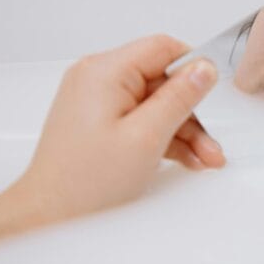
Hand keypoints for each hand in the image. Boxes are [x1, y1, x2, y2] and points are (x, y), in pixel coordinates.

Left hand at [13, 34, 224, 221]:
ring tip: (203, 159)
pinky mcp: (100, 120)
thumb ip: (179, 97)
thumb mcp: (147, 136)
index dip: (193, 68)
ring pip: (155, 104)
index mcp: (105, 72)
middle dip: (191, 113)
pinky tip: (185, 159)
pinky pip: (141, 118)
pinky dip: (163, 137)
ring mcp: (97, 100)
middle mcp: (98, 79)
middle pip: (162, 82)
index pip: (162, 48)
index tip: (212, 94)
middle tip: (210, 144)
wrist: (51, 215)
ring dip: (182, 131)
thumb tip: (203, 69)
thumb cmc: (86, 182)